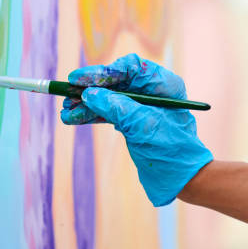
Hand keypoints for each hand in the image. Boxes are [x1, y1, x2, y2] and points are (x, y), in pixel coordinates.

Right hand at [60, 53, 212, 205]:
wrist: (182, 179)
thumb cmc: (172, 151)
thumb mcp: (142, 125)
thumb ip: (116, 107)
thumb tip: (89, 94)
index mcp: (163, 85)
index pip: (130, 68)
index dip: (103, 71)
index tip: (79, 78)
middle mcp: (152, 92)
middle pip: (115, 82)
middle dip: (90, 89)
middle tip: (66, 94)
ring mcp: (141, 107)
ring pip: (108, 99)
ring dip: (85, 104)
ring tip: (65, 111)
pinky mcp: (131, 122)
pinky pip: (107, 113)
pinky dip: (90, 116)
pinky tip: (72, 118)